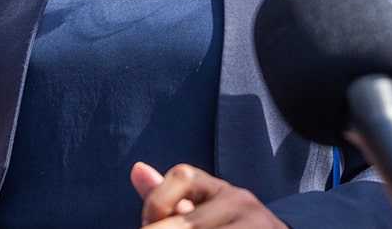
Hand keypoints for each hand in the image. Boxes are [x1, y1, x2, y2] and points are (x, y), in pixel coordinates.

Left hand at [131, 162, 284, 227]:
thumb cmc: (229, 227)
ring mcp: (254, 228)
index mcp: (222, 190)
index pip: (182, 176)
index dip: (156, 202)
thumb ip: (167, 197)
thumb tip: (136, 168)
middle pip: (187, 222)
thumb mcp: (203, 210)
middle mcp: (240, 204)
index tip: (146, 225)